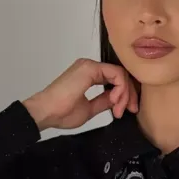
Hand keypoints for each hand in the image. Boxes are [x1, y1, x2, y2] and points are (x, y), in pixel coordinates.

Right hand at [22, 58, 138, 131]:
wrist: (47, 112)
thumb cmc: (61, 112)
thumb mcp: (90, 109)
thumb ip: (104, 101)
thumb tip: (116, 100)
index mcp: (88, 76)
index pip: (114, 80)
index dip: (124, 96)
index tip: (124, 111)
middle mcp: (90, 68)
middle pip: (119, 76)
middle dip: (129, 94)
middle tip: (130, 110)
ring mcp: (90, 66)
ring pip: (120, 74)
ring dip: (124, 94)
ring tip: (118, 110)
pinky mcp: (90, 68)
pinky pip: (116, 73)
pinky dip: (120, 88)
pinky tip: (115, 100)